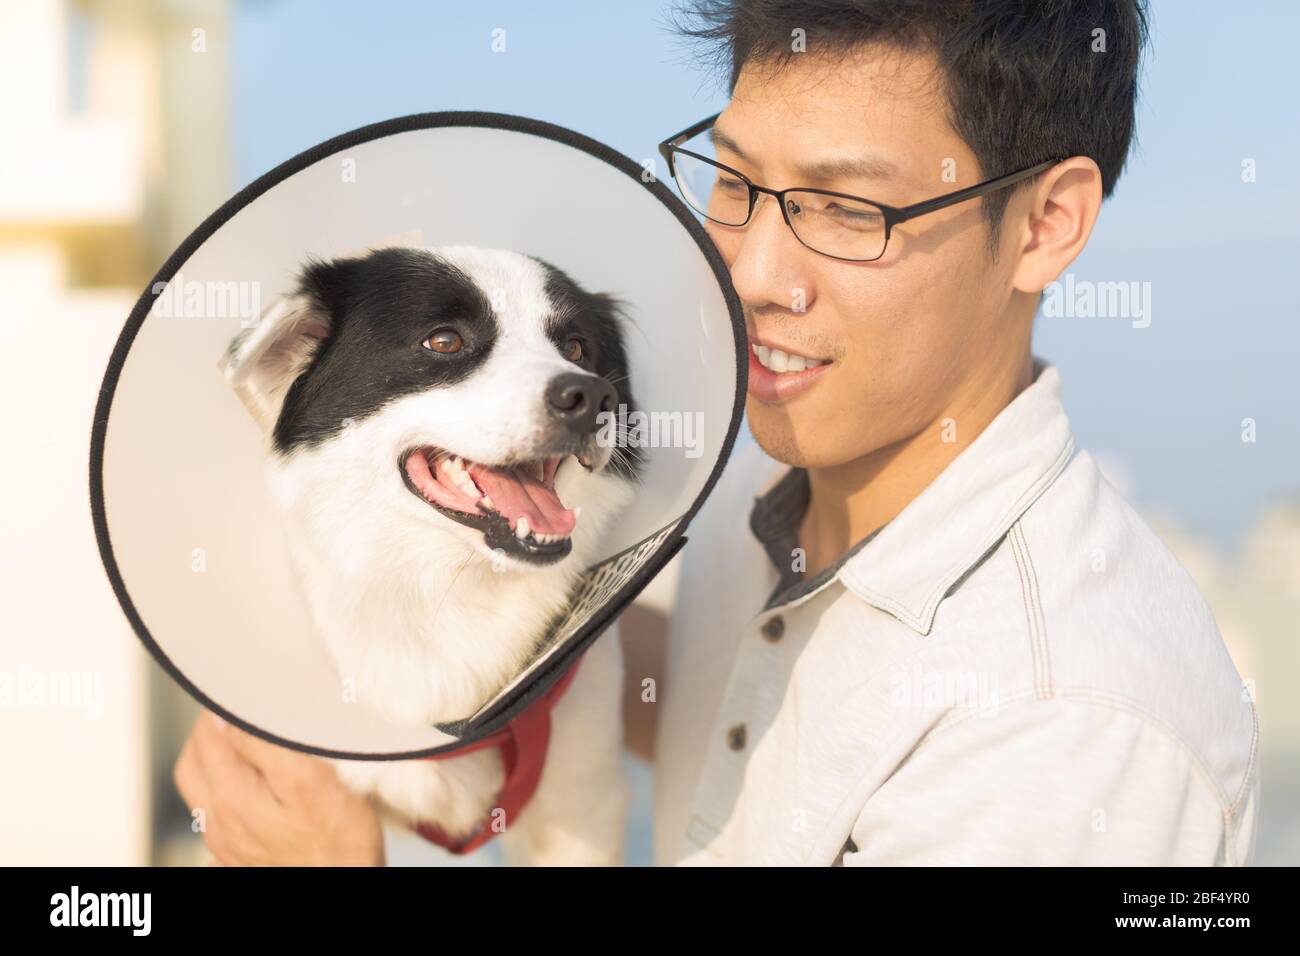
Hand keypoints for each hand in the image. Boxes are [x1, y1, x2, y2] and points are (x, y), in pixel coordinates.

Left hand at [174, 710, 385, 865]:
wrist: (346, 886)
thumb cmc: (339, 841)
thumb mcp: (309, 780)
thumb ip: (263, 747)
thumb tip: (228, 719)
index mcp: (231, 798)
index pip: (207, 738)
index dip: (220, 709)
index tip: (238, 692)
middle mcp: (219, 825)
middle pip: (192, 767)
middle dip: (206, 735)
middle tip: (232, 715)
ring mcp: (227, 849)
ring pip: (202, 796)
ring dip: (213, 766)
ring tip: (241, 749)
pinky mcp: (241, 863)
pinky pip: (217, 825)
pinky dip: (226, 800)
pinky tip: (252, 796)